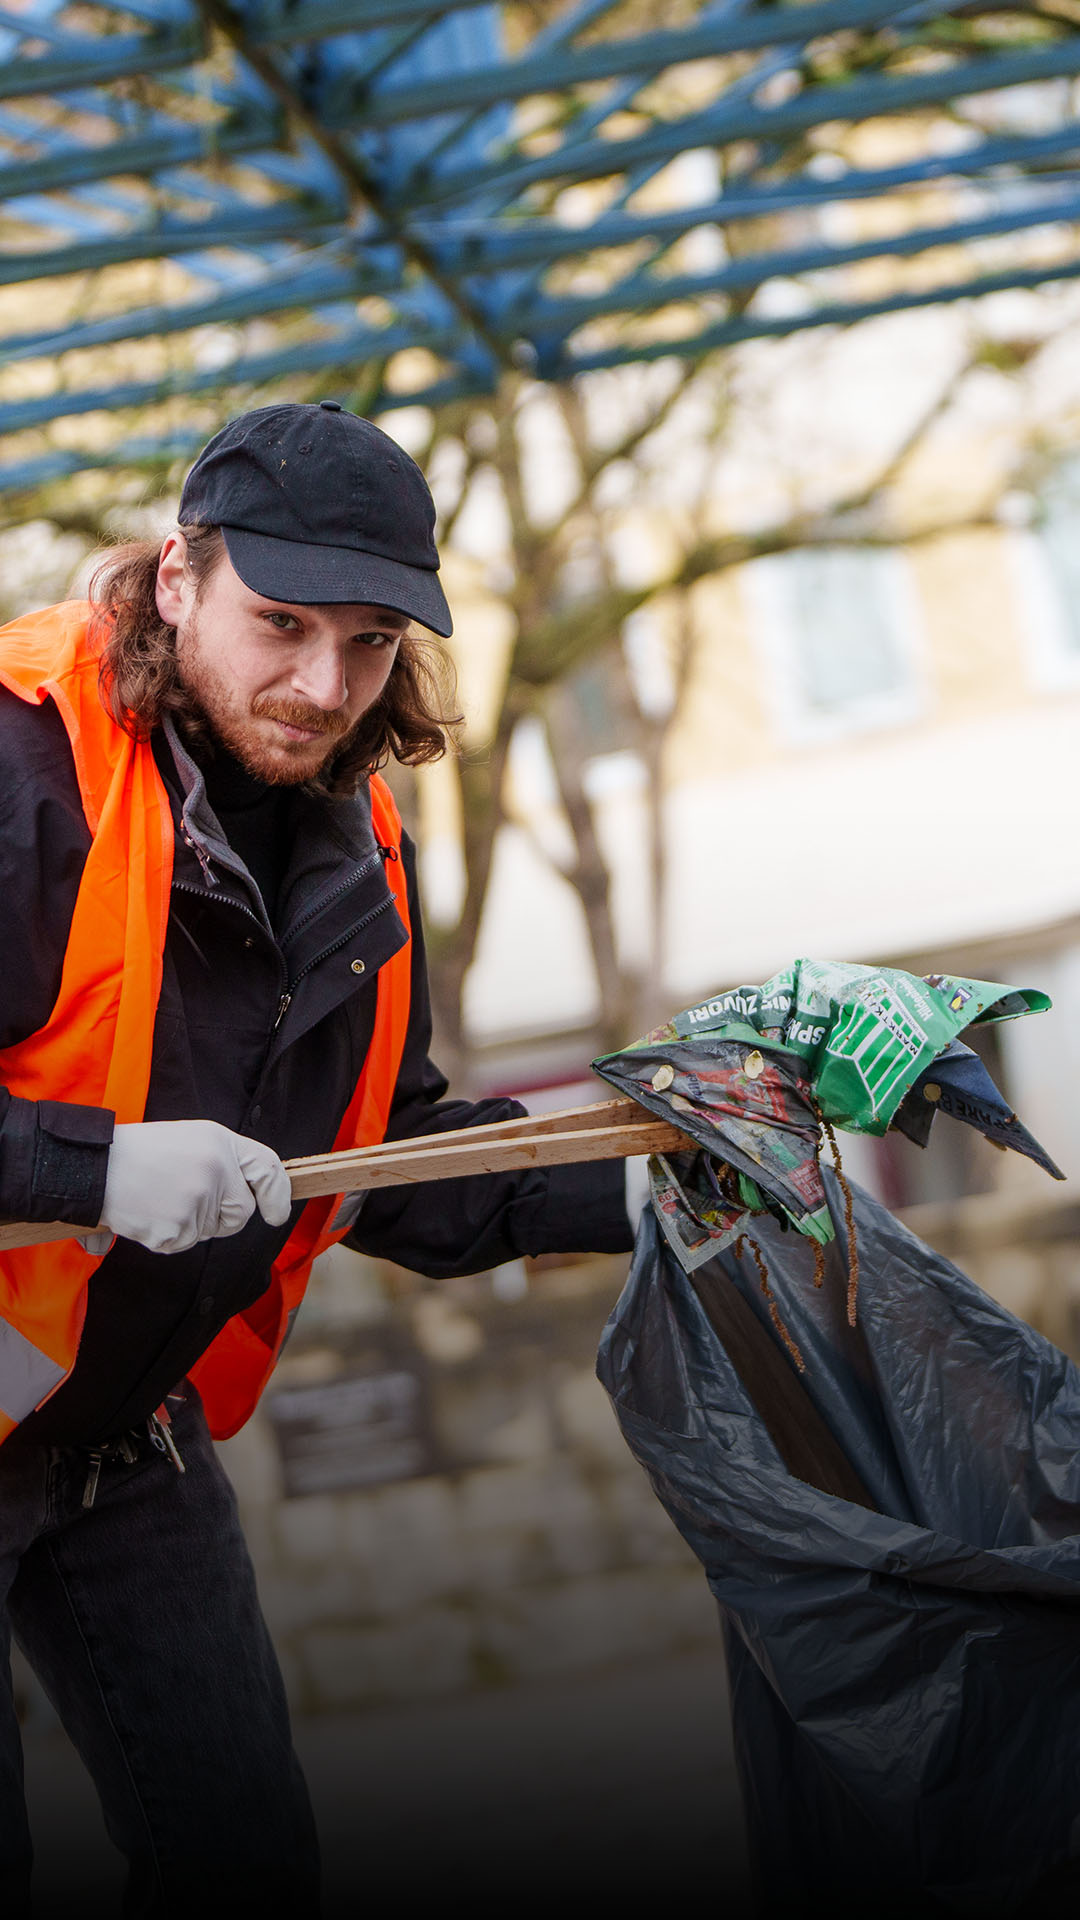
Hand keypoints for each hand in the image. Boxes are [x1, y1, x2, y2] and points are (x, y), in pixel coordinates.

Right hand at [80, 1120, 292, 1255]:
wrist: (96, 1167)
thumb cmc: (141, 1153)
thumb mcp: (191, 1139)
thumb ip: (223, 1163)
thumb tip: (249, 1198)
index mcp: (221, 1142)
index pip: (267, 1168)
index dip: (277, 1194)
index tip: (276, 1213)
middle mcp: (216, 1170)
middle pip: (240, 1212)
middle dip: (222, 1217)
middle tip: (187, 1200)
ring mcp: (198, 1200)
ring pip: (209, 1231)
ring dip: (188, 1225)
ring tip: (158, 1198)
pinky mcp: (178, 1228)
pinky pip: (183, 1244)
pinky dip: (166, 1237)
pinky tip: (148, 1214)